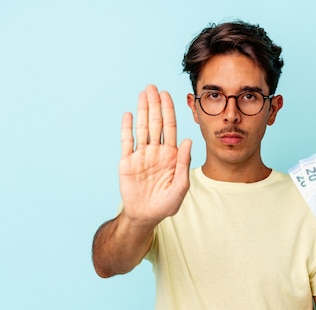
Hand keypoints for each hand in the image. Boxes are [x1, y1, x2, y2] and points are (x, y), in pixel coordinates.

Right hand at [119, 84, 191, 225]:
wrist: (145, 216)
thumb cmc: (166, 204)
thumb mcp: (180, 187)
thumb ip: (184, 164)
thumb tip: (188, 141)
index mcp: (171, 155)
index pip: (170, 128)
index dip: (169, 111)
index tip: (168, 94)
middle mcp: (156, 151)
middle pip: (155, 123)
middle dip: (155, 105)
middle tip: (153, 87)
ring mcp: (141, 155)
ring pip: (142, 128)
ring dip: (142, 110)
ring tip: (143, 94)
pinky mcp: (127, 161)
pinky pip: (127, 141)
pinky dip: (127, 128)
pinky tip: (128, 114)